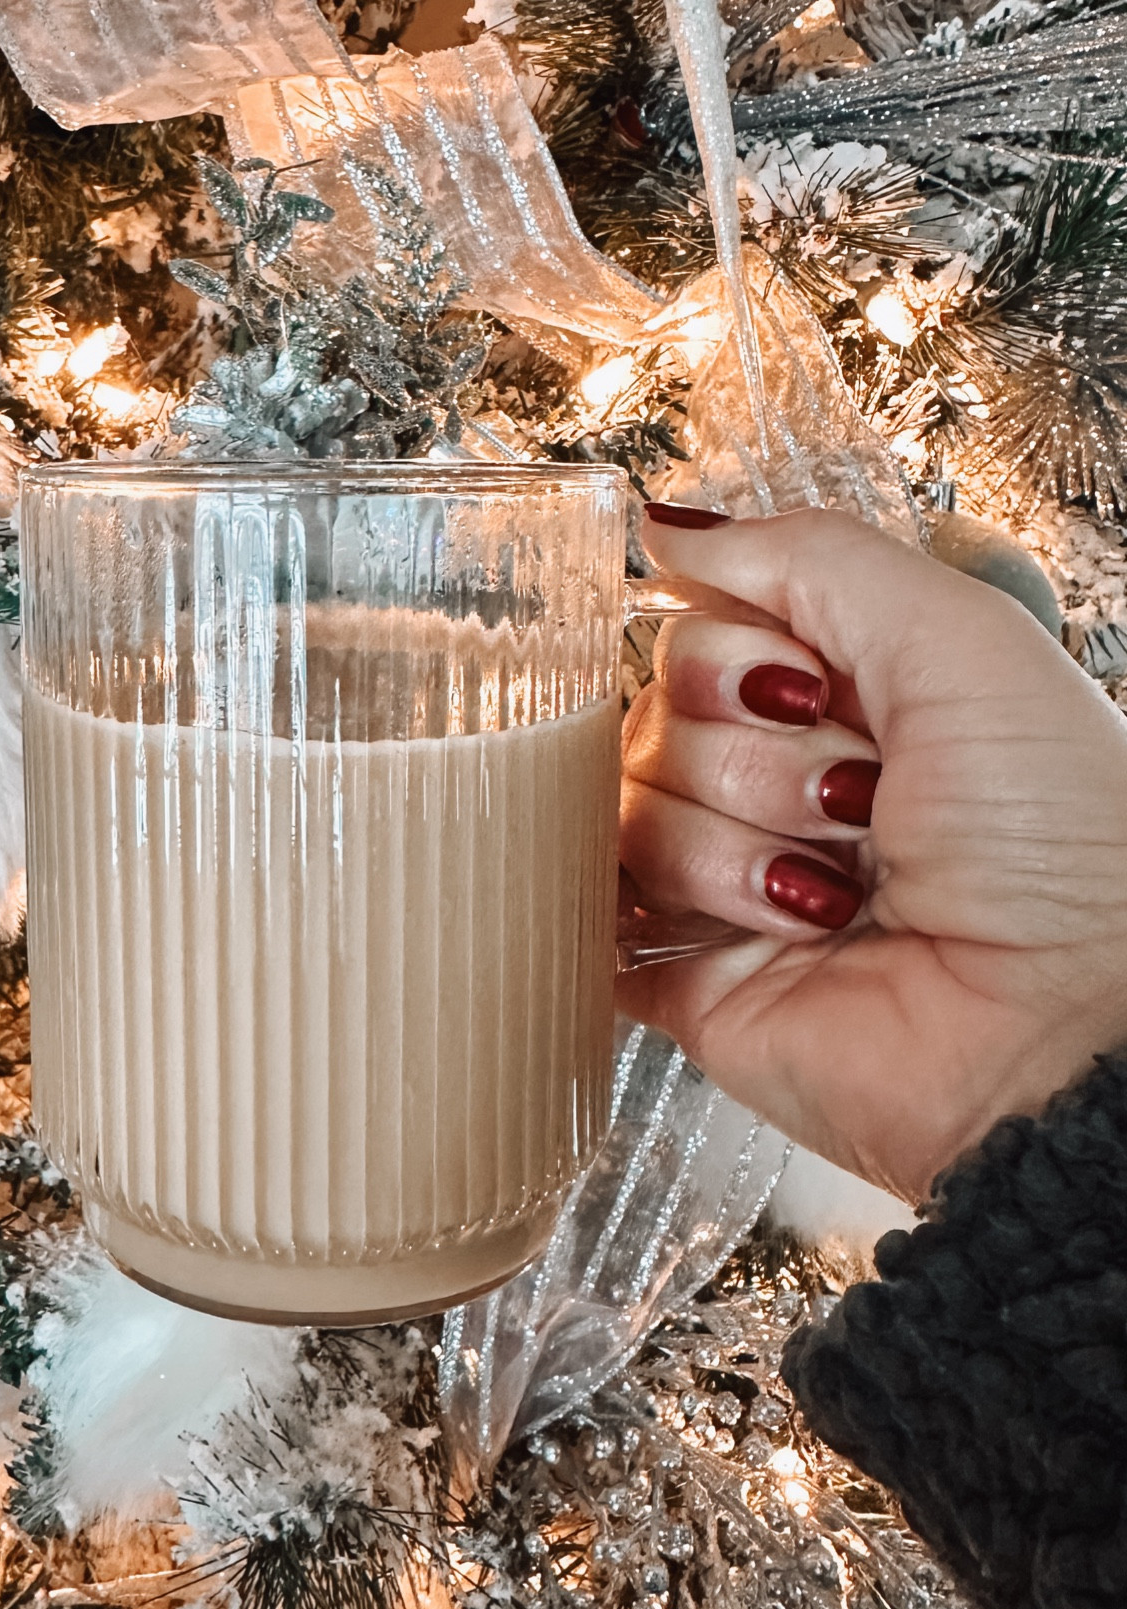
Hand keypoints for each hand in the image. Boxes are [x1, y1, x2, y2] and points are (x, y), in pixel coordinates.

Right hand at [617, 504, 1126, 1201]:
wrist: (1061, 1027)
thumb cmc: (1060, 841)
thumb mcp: (958, 637)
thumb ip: (806, 560)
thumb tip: (669, 527)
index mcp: (843, 701)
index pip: (697, 631)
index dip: (736, 656)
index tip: (814, 689)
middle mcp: (777, 785)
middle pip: (653, 716)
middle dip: (755, 757)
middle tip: (857, 805)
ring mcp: (727, 883)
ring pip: (628, 810)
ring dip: (737, 844)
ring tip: (834, 894)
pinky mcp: (689, 979)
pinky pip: (599, 916)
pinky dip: (656, 913)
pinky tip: (749, 927)